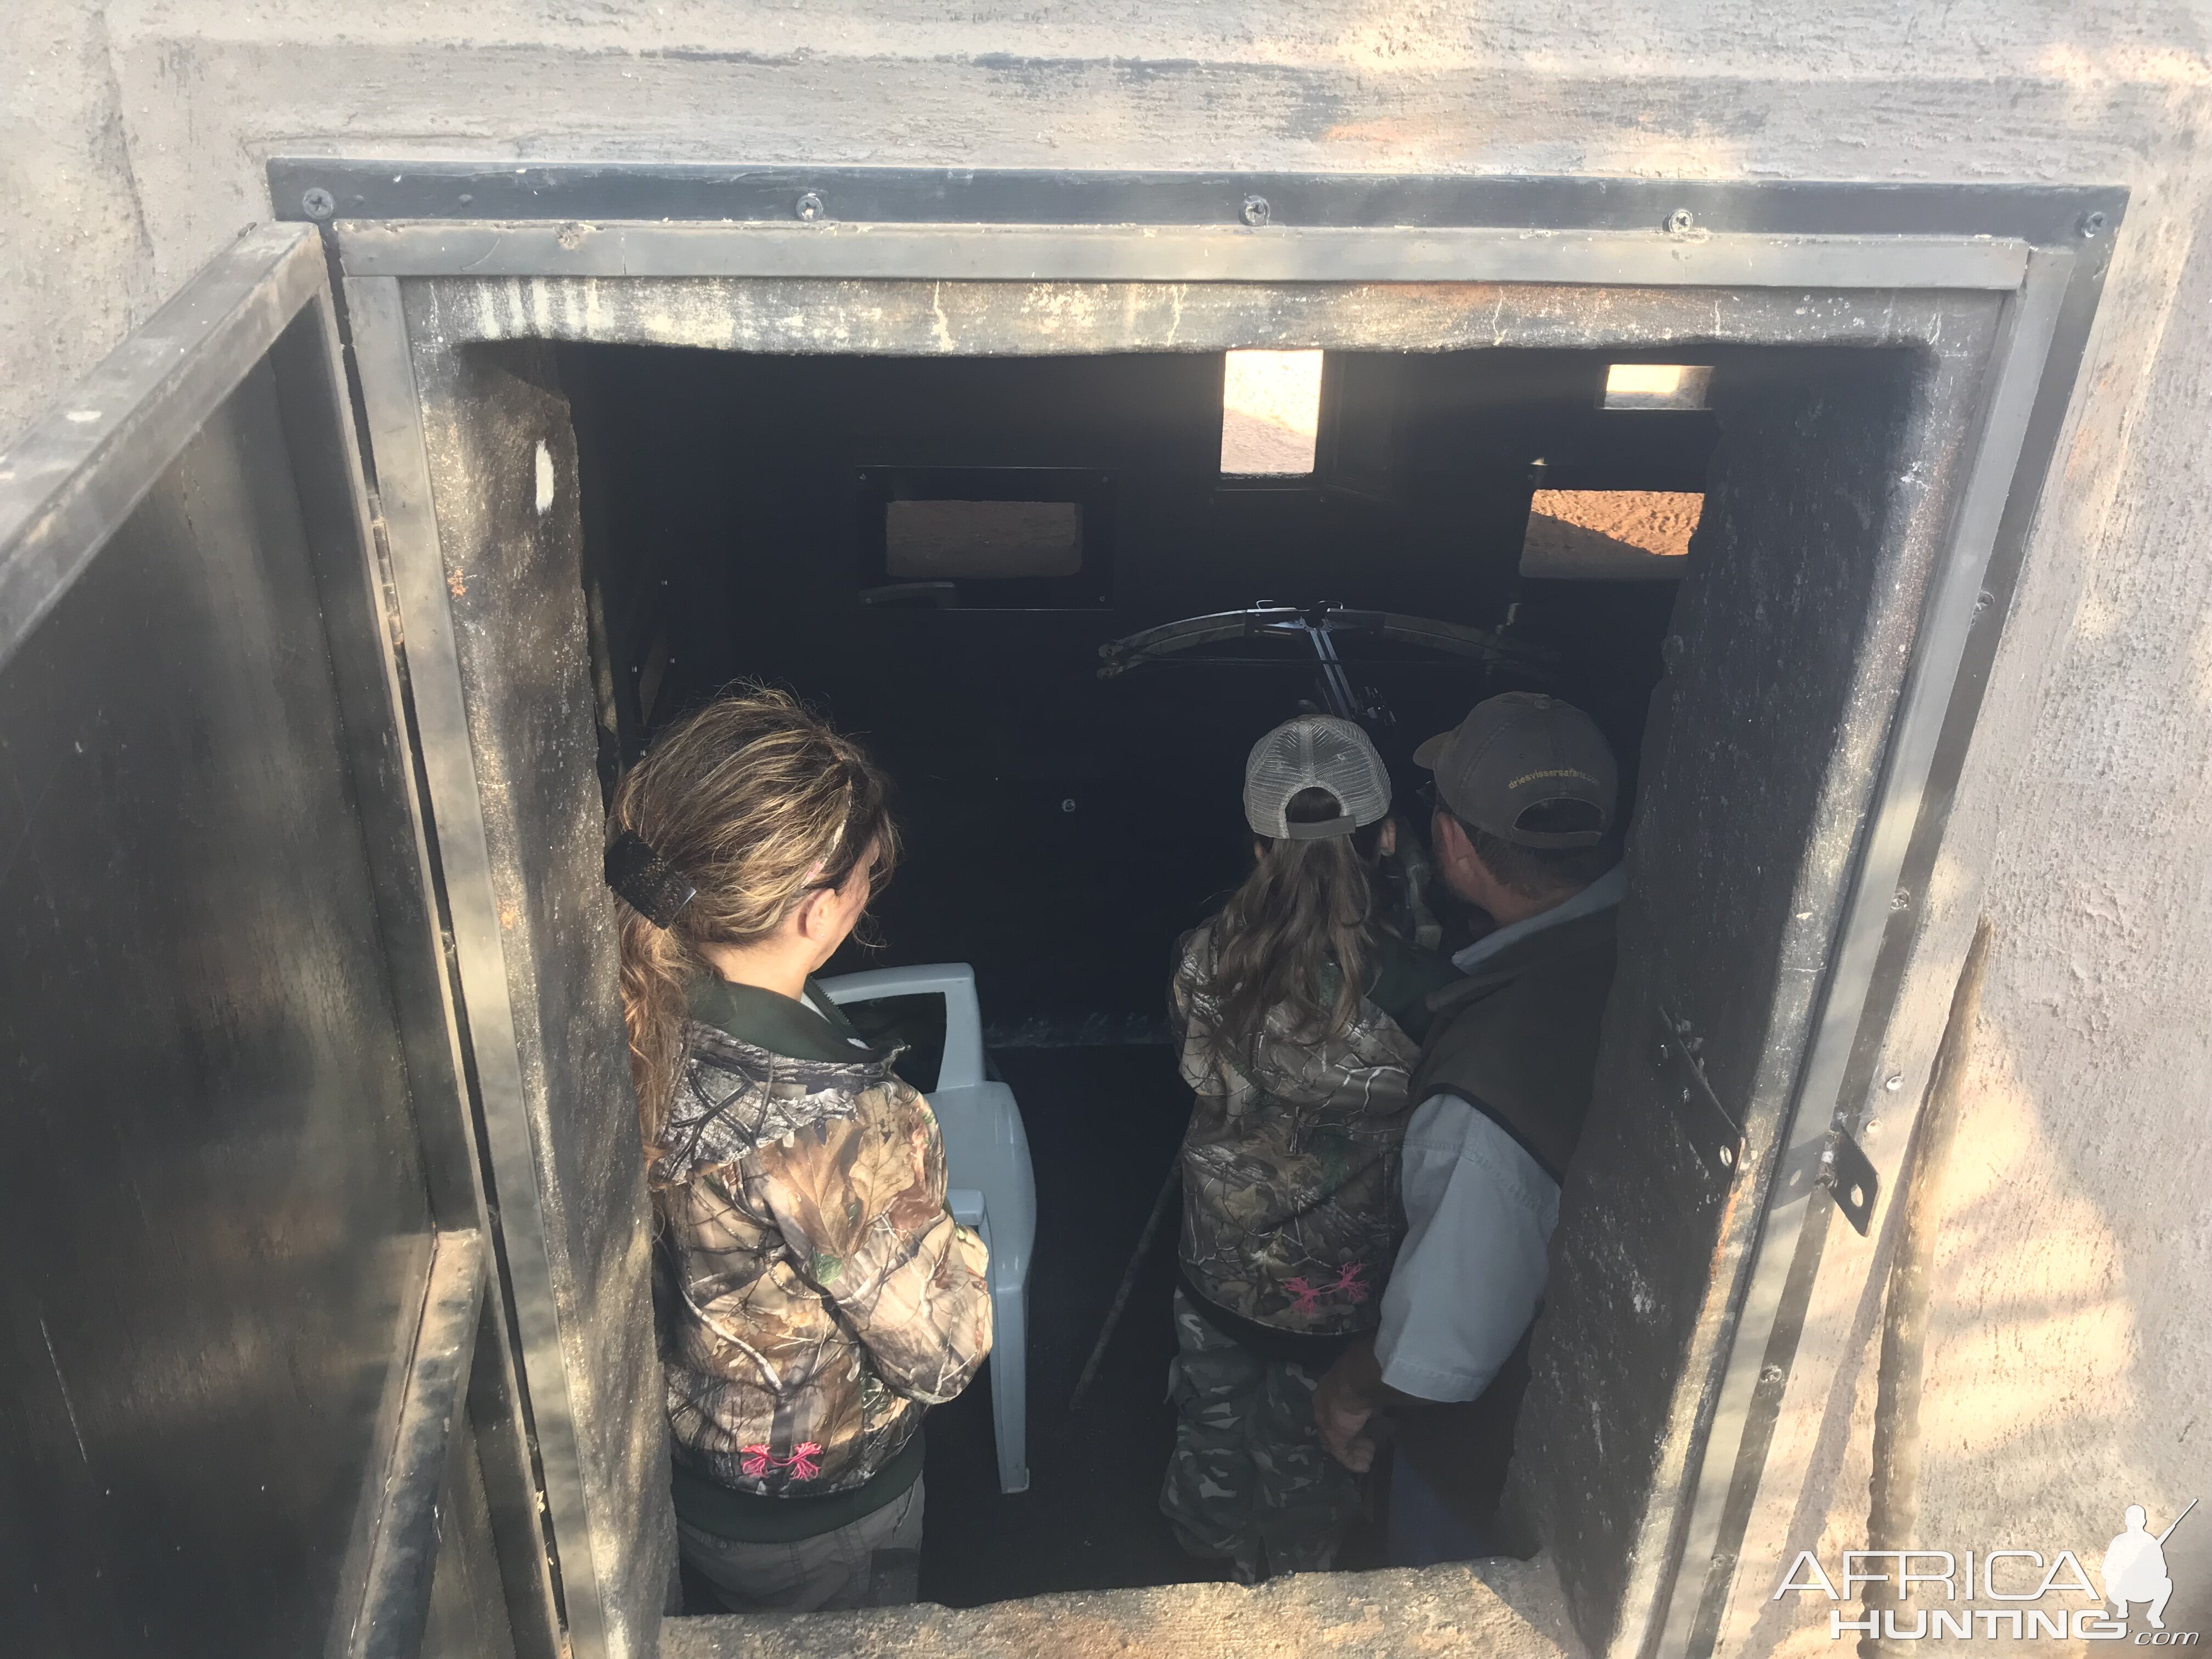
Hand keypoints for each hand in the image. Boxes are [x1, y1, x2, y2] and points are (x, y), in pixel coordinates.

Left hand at [1314, 1336, 1384, 1471]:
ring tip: (1369, 1456)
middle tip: (1368, 1444)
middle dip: (1352, 1436)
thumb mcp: (1363, 1374)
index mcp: (1328, 1388)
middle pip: (1336, 1426)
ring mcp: (1327, 1422)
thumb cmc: (1362, 1368)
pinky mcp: (1334, 1437)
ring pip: (1340, 1442)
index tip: (1361, 1423)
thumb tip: (1378, 1382)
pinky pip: (1343, 1453)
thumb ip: (1366, 1382)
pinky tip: (1364, 1466)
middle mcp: (1323, 1406)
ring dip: (1356, 1449)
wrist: (1354, 1380)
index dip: (1348, 1417)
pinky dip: (1354, 1460)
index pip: (1335, 1407)